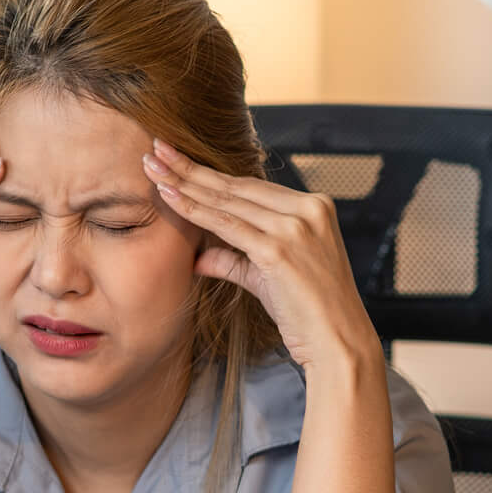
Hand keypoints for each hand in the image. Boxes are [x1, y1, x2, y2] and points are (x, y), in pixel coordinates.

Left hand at [143, 139, 381, 375]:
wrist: (338, 342)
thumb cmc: (309, 313)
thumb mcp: (271, 277)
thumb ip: (235, 261)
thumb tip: (198, 258)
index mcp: (313, 207)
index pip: (250, 186)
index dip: (210, 174)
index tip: (177, 160)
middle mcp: (308, 210)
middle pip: (236, 186)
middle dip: (191, 168)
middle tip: (156, 150)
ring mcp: (295, 228)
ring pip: (228, 201)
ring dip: (185, 183)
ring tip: (153, 166)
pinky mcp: (279, 250)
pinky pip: (226, 226)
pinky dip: (194, 211)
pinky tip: (169, 197)